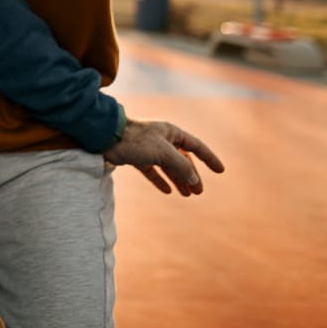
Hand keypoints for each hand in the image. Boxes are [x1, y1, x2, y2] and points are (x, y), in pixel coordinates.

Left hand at [102, 119, 223, 196]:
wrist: (106, 137)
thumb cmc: (136, 140)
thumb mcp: (164, 153)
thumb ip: (182, 166)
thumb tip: (195, 180)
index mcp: (171, 133)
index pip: (196, 146)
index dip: (209, 158)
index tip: (220, 170)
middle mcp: (162, 139)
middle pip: (182, 159)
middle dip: (191, 175)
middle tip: (198, 192)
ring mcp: (149, 148)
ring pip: (168, 167)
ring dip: (178, 180)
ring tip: (187, 194)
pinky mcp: (136, 157)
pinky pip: (153, 170)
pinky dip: (160, 180)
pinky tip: (167, 190)